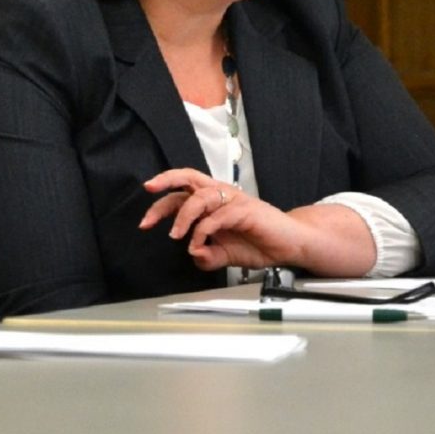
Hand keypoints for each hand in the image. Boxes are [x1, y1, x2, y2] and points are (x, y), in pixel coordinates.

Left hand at [138, 169, 307, 271]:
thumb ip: (207, 256)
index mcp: (213, 201)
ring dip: (183, 215)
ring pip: (200, 196)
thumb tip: (193, 254)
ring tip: (175, 234)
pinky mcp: (245, 210)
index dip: (161, 202)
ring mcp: (233, 200)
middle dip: (165, 181)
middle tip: (149, 190)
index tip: (145, 221)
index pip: (181, 193)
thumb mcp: (225, 256)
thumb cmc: (259, 243)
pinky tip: (198, 243)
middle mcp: (221, 195)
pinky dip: (203, 230)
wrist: (289, 246)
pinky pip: (217, 216)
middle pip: (188, 177)